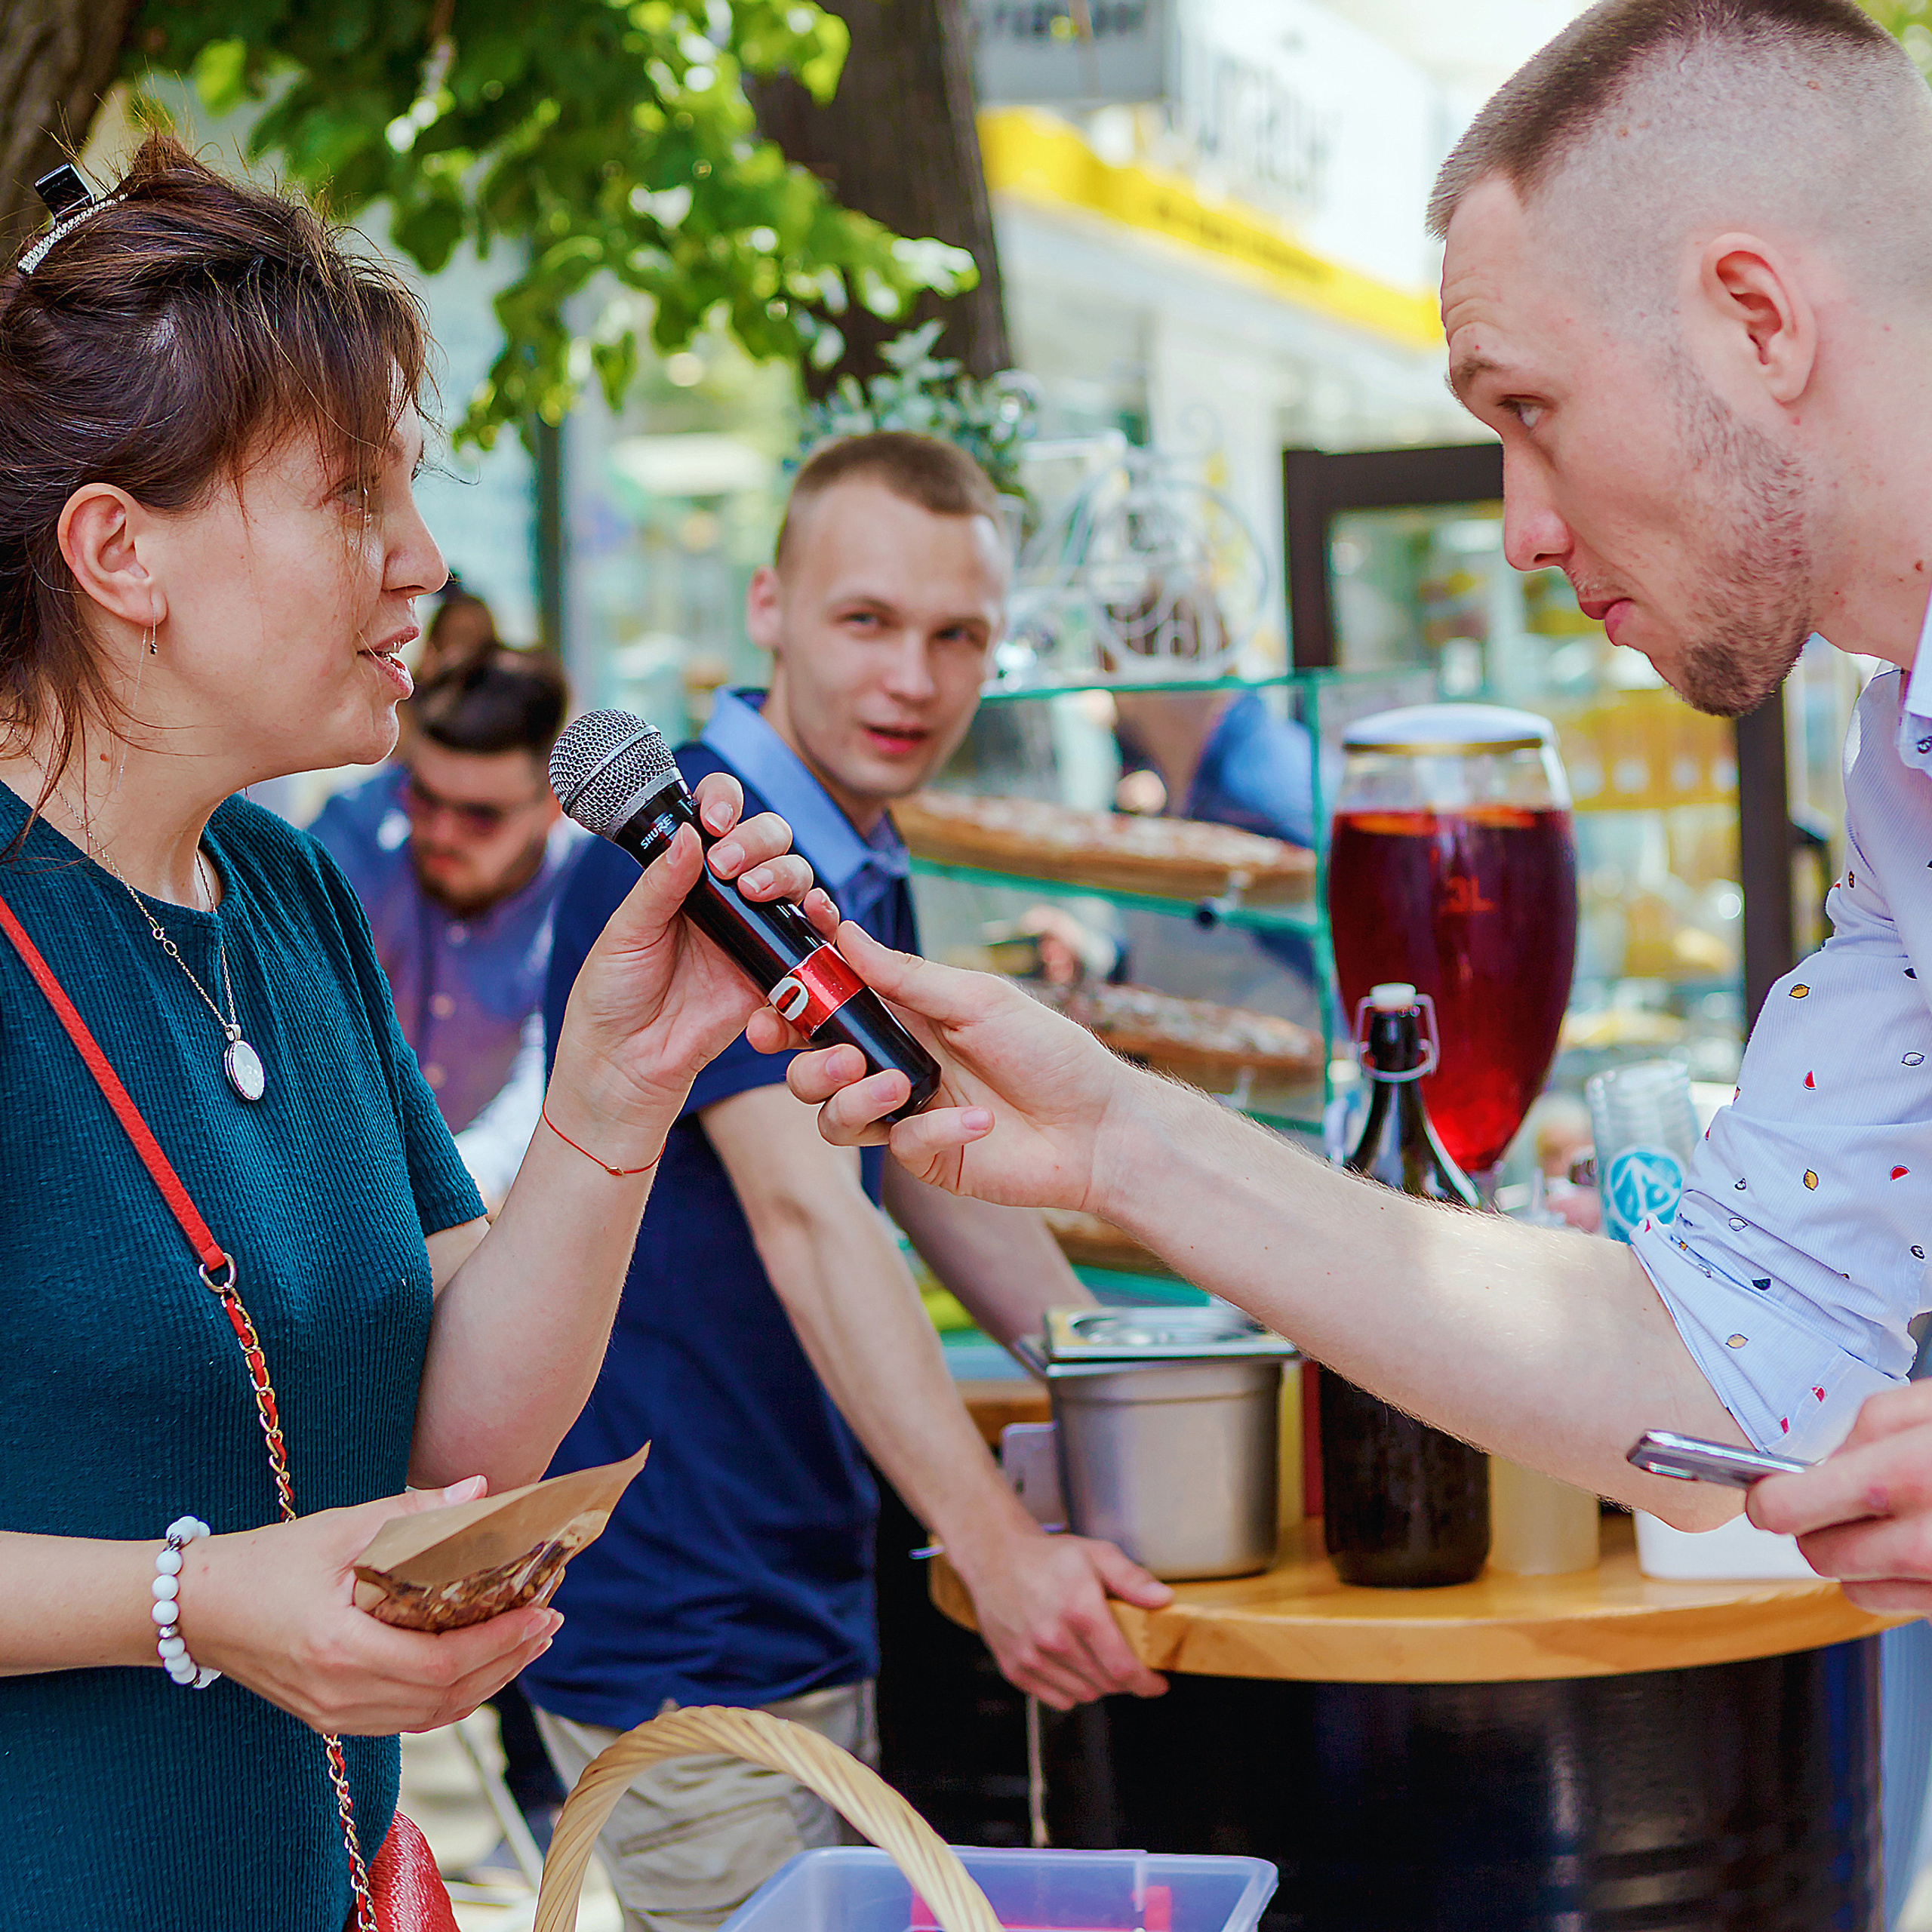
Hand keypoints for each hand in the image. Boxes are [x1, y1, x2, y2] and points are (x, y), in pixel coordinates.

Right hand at [183, 1479, 563, 1735]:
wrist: (197, 1608)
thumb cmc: (265, 1562)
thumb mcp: (339, 1527)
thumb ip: (413, 1511)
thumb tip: (481, 1489)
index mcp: (340, 1650)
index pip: (441, 1662)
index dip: (499, 1642)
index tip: (542, 1612)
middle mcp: (339, 1695)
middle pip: (444, 1696)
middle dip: (507, 1660)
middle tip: (549, 1622)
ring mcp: (332, 1715)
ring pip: (429, 1715)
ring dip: (486, 1682)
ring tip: (527, 1643)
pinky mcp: (329, 1718)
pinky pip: (405, 1719)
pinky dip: (450, 1698)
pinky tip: (477, 1669)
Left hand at [553, 772, 833, 1140]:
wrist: (625, 1065)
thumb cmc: (613, 996)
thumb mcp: (625, 932)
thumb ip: (660, 885)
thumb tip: (689, 836)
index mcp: (684, 875)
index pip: (717, 817)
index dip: (725, 803)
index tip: (712, 821)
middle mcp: (725, 896)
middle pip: (768, 839)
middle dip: (758, 839)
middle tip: (728, 866)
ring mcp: (753, 931)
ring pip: (794, 877)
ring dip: (784, 871)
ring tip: (755, 891)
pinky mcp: (774, 970)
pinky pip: (812, 936)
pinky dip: (824, 917)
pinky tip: (814, 912)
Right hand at [749, 923, 1134, 1211]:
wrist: (1098, 1127)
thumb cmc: (1050, 1052)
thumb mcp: (979, 999)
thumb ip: (906, 975)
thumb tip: (845, 933)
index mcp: (904, 1015)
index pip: (829, 1005)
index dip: (792, 1002)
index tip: (774, 1000)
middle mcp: (895, 1063)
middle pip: (810, 1066)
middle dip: (807, 1061)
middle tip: (841, 1057)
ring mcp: (906, 1114)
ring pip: (831, 1114)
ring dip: (854, 1098)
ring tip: (902, 1088)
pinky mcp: (925, 1157)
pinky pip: (895, 1145)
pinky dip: (932, 1131)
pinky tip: (977, 1122)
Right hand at [949, 1523, 1171, 1708]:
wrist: (995, 1560)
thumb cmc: (1048, 1558)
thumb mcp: (1096, 1554)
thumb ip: (1132, 1579)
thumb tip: (1164, 1599)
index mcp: (1079, 1609)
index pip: (1122, 1667)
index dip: (1146, 1682)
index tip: (1156, 1682)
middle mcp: (1053, 1638)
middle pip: (1106, 1684)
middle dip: (1125, 1680)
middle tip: (1128, 1663)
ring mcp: (1031, 1657)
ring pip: (1084, 1694)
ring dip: (1098, 1684)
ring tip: (1098, 1659)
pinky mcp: (1015, 1669)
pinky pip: (1057, 1699)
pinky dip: (1071, 1690)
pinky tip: (1072, 1665)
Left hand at [1750, 1381, 1931, 1613]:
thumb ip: (1869, 1427)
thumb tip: (1818, 1462)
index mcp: (1907, 1474)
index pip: (1793, 1508)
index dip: (1771, 1501)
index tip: (1767, 1495)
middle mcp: (1928, 1542)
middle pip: (1820, 1555)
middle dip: (1819, 1529)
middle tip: (1842, 1502)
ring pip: (1857, 1590)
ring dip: (1860, 1561)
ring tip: (1900, 1522)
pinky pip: (1906, 1607)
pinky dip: (1903, 1583)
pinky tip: (1931, 1546)